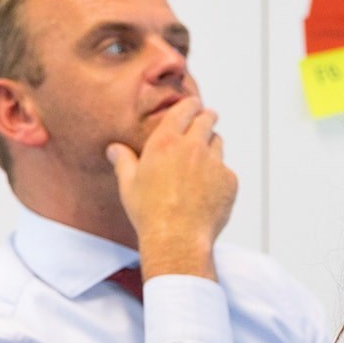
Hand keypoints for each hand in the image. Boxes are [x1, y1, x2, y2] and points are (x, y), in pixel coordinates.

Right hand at [106, 98, 236, 279]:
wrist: (177, 238)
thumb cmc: (149, 213)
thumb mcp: (128, 184)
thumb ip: (123, 161)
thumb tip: (114, 148)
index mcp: (165, 142)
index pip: (185, 110)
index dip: (191, 105)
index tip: (193, 105)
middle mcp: (192, 147)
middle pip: (207, 120)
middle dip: (206, 118)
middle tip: (205, 120)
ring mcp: (214, 162)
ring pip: (217, 143)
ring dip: (211, 146)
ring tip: (200, 161)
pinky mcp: (229, 179)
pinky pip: (225, 170)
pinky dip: (218, 174)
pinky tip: (206, 190)